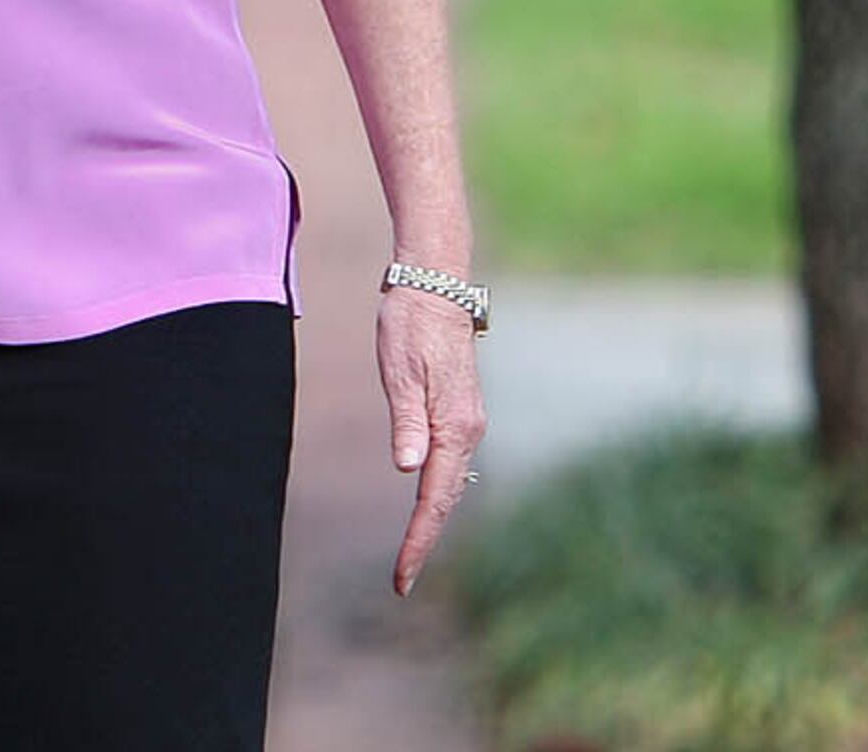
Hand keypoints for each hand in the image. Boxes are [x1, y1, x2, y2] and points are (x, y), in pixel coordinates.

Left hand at [382, 288, 488, 595]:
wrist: (436, 285)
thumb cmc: (411, 323)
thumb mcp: (400, 369)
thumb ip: (406, 421)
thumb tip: (408, 469)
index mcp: (454, 426)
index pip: (434, 497)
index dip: (418, 539)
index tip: (403, 575)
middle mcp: (468, 430)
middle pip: (446, 499)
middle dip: (425, 541)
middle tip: (401, 581)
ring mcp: (467, 423)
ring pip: (450, 484)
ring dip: (432, 520)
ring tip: (409, 556)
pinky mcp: (461, 414)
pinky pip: (450, 466)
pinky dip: (437, 494)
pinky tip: (425, 508)